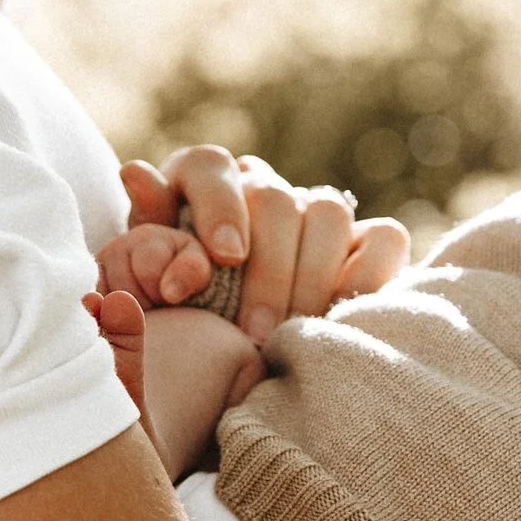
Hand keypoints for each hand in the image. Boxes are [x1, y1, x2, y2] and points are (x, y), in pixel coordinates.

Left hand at [107, 147, 409, 343]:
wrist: (228, 356)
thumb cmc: (180, 318)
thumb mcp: (150, 285)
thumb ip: (145, 240)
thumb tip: (135, 174)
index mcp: (199, 185)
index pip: (208, 165)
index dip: (218, 205)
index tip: (224, 258)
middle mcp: (259, 188)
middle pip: (272, 196)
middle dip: (265, 268)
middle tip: (253, 331)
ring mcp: (314, 211)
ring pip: (326, 212)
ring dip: (310, 277)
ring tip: (289, 335)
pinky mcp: (366, 241)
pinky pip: (384, 238)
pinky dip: (369, 275)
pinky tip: (340, 316)